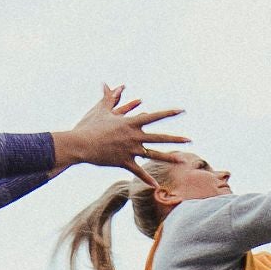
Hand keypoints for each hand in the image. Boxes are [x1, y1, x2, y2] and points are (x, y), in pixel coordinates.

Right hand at [53, 84, 188, 185]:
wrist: (80, 143)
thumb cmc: (90, 126)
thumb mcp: (101, 110)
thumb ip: (108, 97)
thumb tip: (107, 84)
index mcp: (131, 123)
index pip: (155, 116)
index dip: (169, 113)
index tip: (182, 110)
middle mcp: (134, 136)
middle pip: (160, 137)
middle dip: (176, 139)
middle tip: (190, 139)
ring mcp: (130, 150)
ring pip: (154, 155)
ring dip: (170, 158)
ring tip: (183, 160)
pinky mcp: (124, 162)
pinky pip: (138, 172)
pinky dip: (146, 178)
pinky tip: (156, 186)